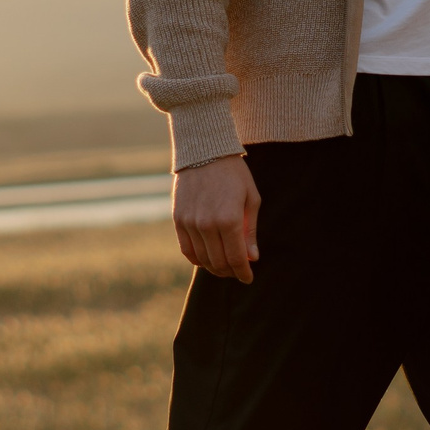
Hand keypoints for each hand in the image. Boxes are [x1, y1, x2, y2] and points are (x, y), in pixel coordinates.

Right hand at [174, 153, 259, 280]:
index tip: (248, 278)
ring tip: (224, 266)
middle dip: (230, 272)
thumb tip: (252, 258)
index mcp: (230, 220)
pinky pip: (186, 250)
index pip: (236, 259)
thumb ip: (250, 231)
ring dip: (214, 268)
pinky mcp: (178, 220)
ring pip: (202, 260)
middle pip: (219, 263)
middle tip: (238, 272)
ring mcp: (190, 223)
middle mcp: (208, 224)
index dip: (243, 273)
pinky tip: (207, 258)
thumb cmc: (234, 174)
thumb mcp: (251, 199)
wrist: (204, 151)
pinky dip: (197, 259)